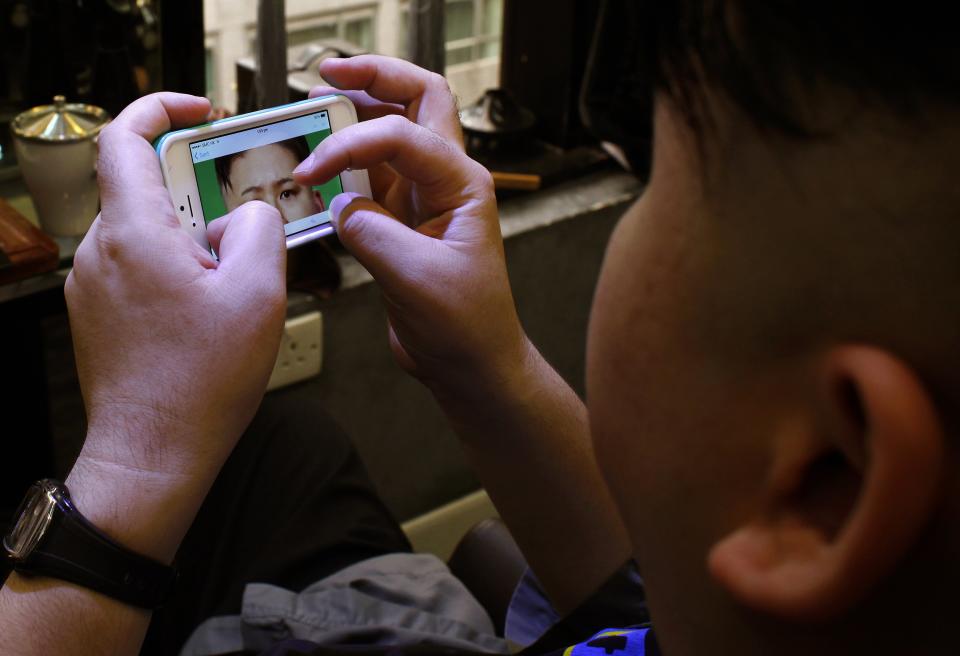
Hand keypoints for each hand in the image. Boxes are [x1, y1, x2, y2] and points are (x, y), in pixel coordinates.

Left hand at [66, 93, 286, 481]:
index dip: (163, 107)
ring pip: (148, 230)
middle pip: (148, 186)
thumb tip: (250, 213)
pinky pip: (140, 266)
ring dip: (194, 237)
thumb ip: (260, 229)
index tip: (202, 111)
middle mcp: (101, 252)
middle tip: (247, 217)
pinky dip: (177, 267)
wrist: (152, 455)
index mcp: (134, 234)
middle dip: (202, 192)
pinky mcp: (100, 313)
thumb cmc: (197, 385)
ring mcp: (94, 285)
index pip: (126, 135)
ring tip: (235, 280)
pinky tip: (211, 307)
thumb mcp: (257, 294)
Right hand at [296, 56, 527, 396]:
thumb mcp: (415, 278)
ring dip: (354, 117)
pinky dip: (342, 167)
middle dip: (375, 77)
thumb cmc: (465, 325)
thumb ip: (370, 232)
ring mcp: (421, 199)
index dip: (352, 142)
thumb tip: (336, 203)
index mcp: (462, 184)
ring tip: (312, 109)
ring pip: (389, 134)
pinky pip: (368, 178)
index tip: (314, 169)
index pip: (402, 134)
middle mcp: (444, 181)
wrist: (471, 364)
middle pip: (417, 101)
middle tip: (328, 72)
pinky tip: (314, 171)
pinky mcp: (399, 222)